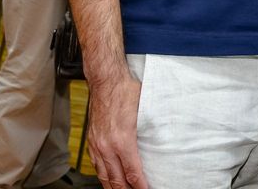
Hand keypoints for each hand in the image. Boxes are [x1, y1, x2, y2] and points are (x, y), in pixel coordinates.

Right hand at [88, 72, 147, 188]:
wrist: (105, 80)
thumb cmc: (125, 91)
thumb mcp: (145, 109)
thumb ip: (152, 127)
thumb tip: (165, 136)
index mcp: (122, 141)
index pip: (132, 173)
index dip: (140, 186)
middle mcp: (107, 146)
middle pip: (117, 180)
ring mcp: (97, 144)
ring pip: (104, 175)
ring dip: (113, 187)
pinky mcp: (92, 140)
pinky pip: (96, 164)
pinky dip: (103, 175)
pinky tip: (108, 178)